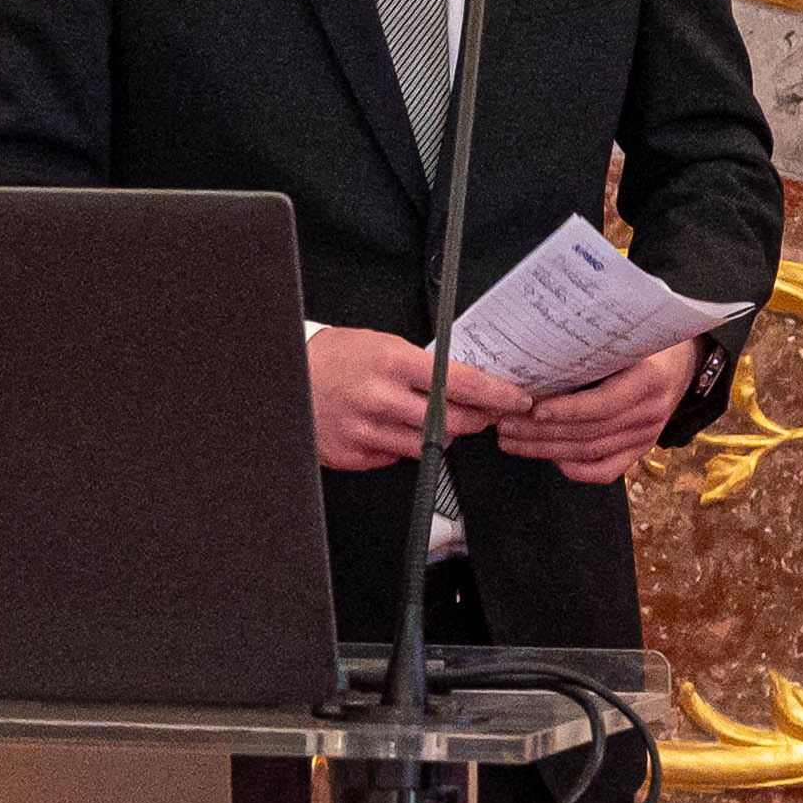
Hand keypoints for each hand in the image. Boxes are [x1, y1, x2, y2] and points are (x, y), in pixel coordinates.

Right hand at [306, 326, 533, 473]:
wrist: (288, 378)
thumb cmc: (336, 358)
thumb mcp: (382, 345)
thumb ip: (421, 366)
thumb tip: (463, 385)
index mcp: (392, 362)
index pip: (460, 382)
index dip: (495, 394)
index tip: (514, 399)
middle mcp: (381, 398)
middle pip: (452, 421)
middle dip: (476, 420)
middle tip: (483, 414)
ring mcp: (367, 430)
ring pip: (429, 446)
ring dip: (439, 434)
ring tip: (426, 418)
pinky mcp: (355, 454)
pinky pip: (397, 457)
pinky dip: (403, 446)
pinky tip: (391, 429)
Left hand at [495, 336, 698, 483]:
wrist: (684, 362)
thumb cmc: (647, 342)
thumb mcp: (627, 336)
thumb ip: (594, 348)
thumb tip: (539, 355)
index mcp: (649, 380)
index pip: (603, 404)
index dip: (566, 409)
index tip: (532, 408)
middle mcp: (650, 413)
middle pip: (589, 432)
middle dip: (541, 432)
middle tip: (504, 425)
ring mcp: (647, 436)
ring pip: (590, 452)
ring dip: (546, 450)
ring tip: (512, 440)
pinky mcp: (641, 450)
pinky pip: (607, 471)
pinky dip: (576, 470)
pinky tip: (551, 460)